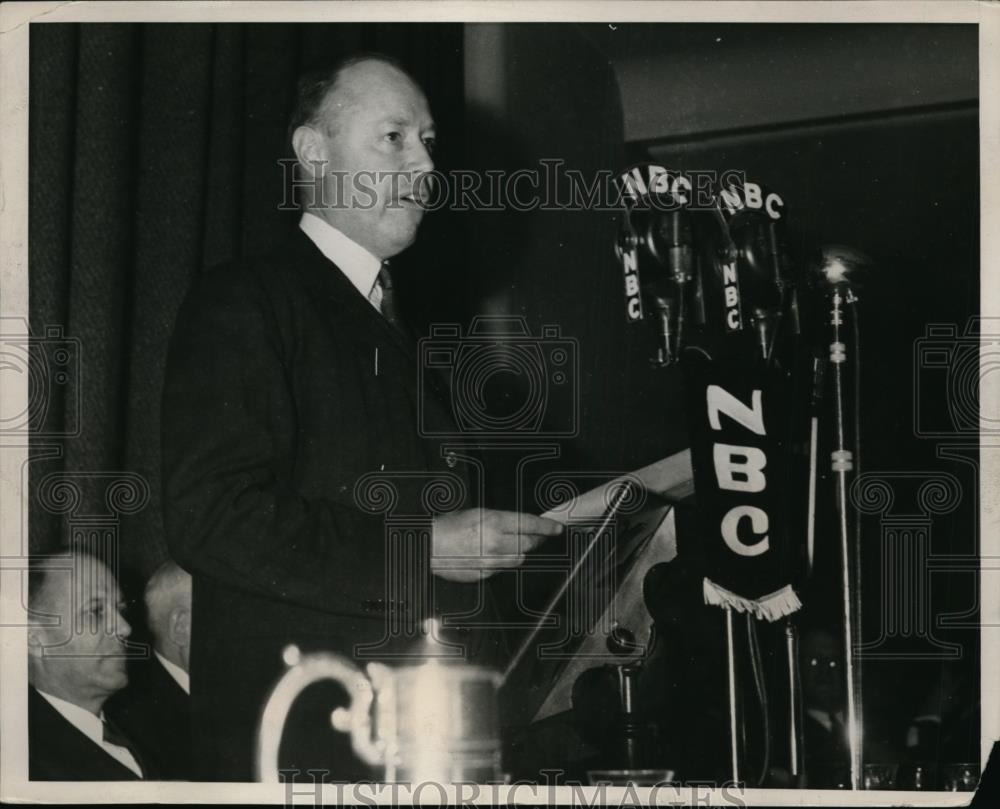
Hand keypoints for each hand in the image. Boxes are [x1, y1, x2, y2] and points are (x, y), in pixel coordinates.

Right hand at [430, 508, 563, 581]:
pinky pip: (503, 569)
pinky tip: (494, 555)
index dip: (547, 527)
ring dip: (521, 552)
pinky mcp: (484, 574)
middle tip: (538, 536)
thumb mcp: (476, 513)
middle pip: (529, 543)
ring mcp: (491, 560)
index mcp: (494, 522)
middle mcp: (496, 542)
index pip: (530, 524)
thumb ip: (500, 520)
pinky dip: (504, 562)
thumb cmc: (448, 526)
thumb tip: (519, 524)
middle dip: (536, 539)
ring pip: (519, 559)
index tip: (557, 528)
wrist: (429, 546)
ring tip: (514, 545)